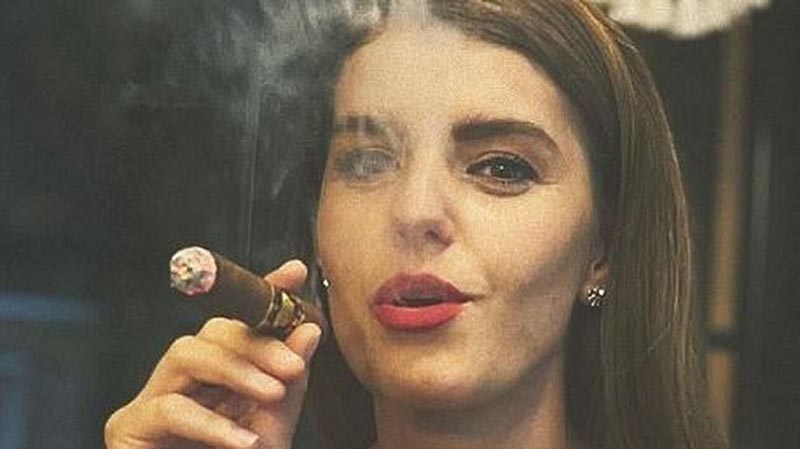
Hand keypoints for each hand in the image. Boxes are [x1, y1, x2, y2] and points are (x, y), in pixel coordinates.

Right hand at [104, 260, 321, 448]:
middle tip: (293, 363)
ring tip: (272, 392)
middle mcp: (180, 377)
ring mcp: (150, 399)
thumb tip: (308, 328)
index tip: (295, 273)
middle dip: (255, 342)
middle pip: (210, 332)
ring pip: (185, 353)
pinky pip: (169, 409)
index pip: (235, 322)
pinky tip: (244, 440)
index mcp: (216, 372)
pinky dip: (211, 423)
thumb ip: (290, 377)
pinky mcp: (125, 429)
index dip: (262, 291)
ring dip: (235, 369)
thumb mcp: (275, 424)